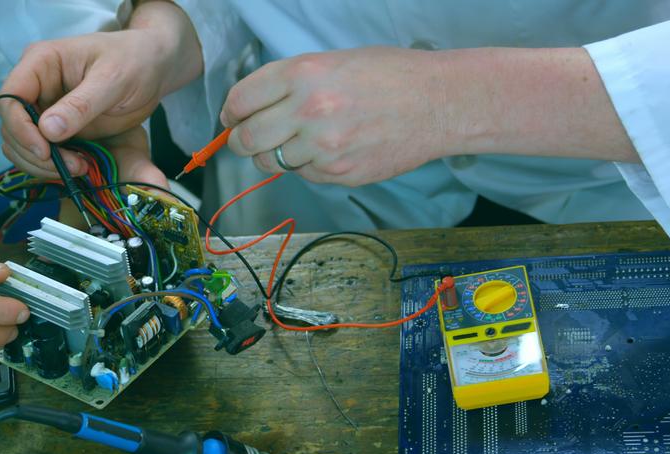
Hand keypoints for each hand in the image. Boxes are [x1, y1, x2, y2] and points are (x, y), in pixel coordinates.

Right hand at [0, 0, 200, 184]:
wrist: (152, 68)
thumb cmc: (133, 61)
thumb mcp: (112, 79)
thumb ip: (81, 105)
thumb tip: (48, 131)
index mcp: (41, 63)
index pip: (9, 98)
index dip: (19, 127)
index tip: (44, 150)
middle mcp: (35, 87)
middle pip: (11, 127)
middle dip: (36, 152)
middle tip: (72, 166)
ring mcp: (43, 109)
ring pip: (21, 145)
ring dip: (44, 165)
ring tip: (81, 168)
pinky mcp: (56, 130)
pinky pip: (41, 154)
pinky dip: (54, 167)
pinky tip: (81, 167)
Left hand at [221, 47, 454, 186]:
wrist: (438, 103)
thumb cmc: (388, 75)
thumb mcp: (331, 62)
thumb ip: (288, 83)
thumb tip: (248, 107)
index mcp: (302, 74)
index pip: (240, 101)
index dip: (231, 112)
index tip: (233, 117)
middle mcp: (307, 111)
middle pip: (245, 139)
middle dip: (241, 140)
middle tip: (249, 137)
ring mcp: (322, 147)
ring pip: (270, 162)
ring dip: (275, 154)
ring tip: (300, 140)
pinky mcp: (337, 174)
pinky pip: (302, 174)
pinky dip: (307, 165)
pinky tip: (330, 148)